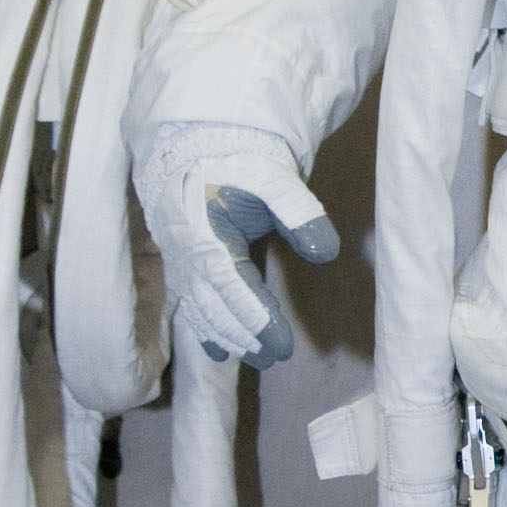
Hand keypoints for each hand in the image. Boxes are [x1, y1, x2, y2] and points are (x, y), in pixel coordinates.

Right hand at [130, 120, 336, 365]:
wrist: (195, 147)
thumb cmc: (236, 163)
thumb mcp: (272, 177)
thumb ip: (299, 211)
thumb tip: (325, 251)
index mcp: (206, 233)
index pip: (233, 286)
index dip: (256, 317)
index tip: (281, 344)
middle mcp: (188, 254)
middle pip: (216, 306)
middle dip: (245, 335)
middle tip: (275, 357)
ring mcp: (181, 262)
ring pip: (201, 310)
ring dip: (229, 337)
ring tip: (260, 358)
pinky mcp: (183, 266)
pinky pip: (191, 304)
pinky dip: (207, 330)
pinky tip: (223, 352)